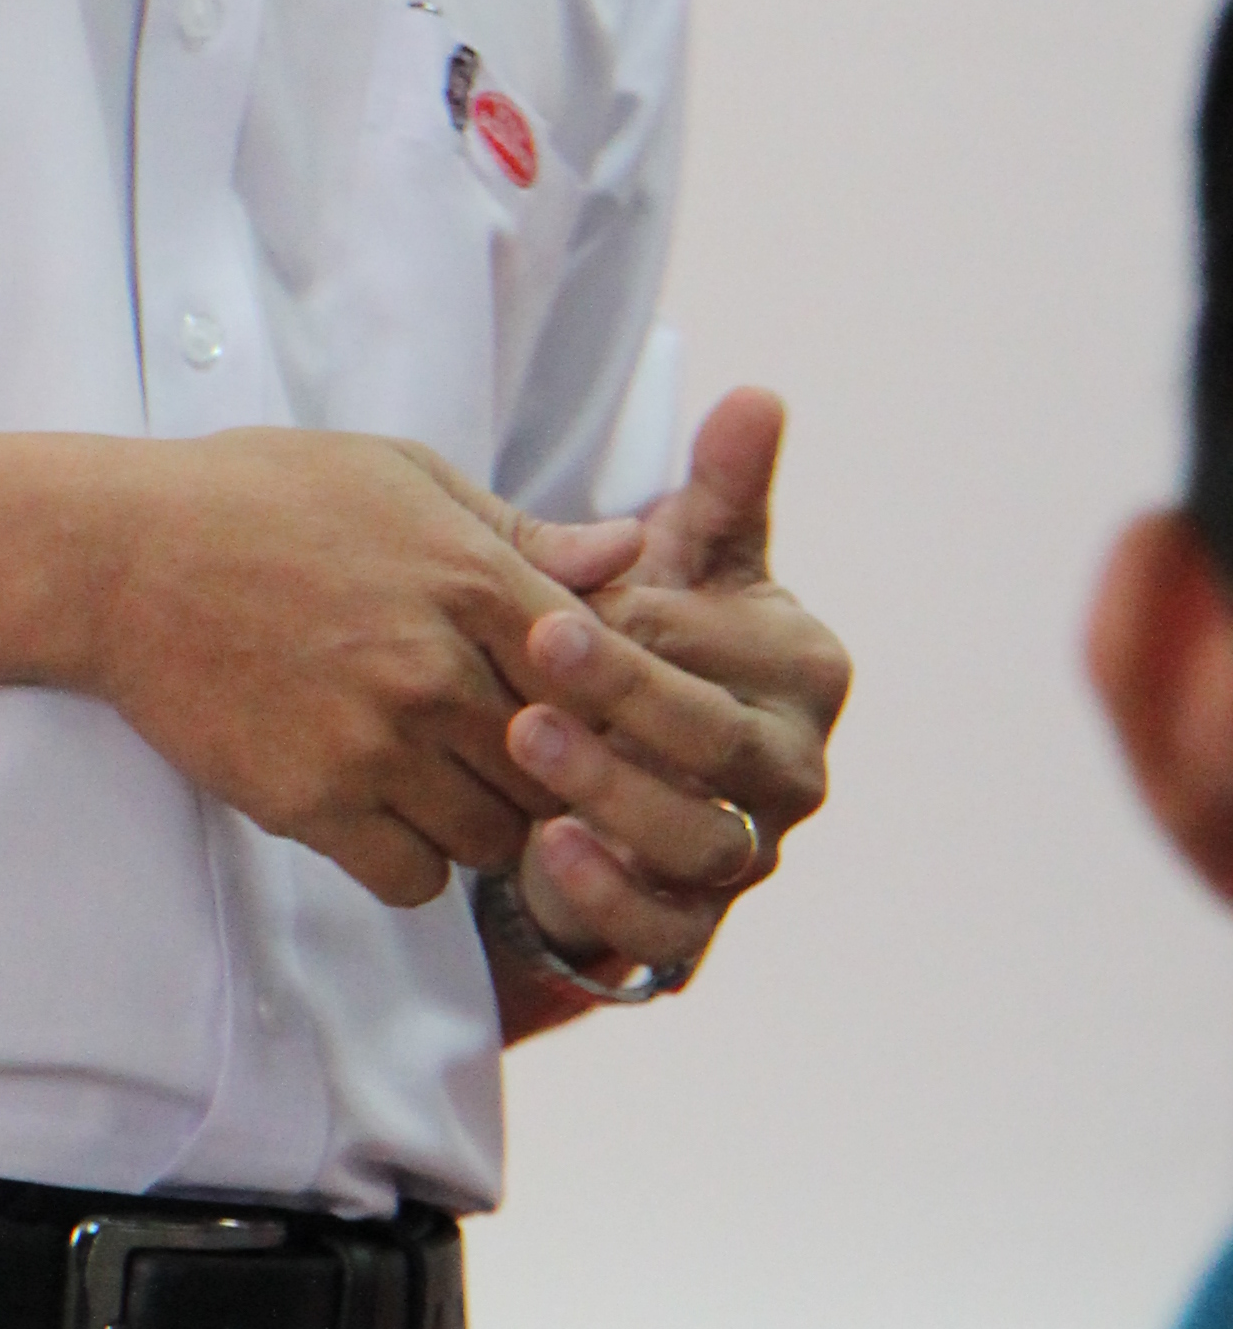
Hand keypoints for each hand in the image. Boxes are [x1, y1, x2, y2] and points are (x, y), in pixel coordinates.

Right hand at [80, 428, 645, 910]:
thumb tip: (628, 550)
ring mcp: (377, 743)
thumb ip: (518, 528)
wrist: (119, 556)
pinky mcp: (314, 802)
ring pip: (495, 839)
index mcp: (473, 578)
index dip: (600, 705)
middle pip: (560, 773)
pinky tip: (381, 814)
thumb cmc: (256, 498)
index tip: (567, 706)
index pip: (603, 679)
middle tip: (504, 761)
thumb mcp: (397, 475)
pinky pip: (414, 878)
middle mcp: (438, 669)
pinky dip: (411, 861)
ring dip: (478, 823)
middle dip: (545, 775)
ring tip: (436, 786)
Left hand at [490, 389, 846, 1003]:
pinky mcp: (696, 928)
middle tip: (538, 654)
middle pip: (722, 746)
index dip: (650, 628)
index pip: (732, 652)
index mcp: (804, 671)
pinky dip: (612, 899)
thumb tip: (757, 397)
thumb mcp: (687, 560)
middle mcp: (795, 770)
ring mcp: (750, 857)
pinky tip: (547, 850)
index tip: (562, 601)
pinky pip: (669, 931)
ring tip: (524, 739)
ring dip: (611, 792)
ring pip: (699, 841)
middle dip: (628, 699)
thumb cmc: (655, 641)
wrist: (609, 757)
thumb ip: (720, 488)